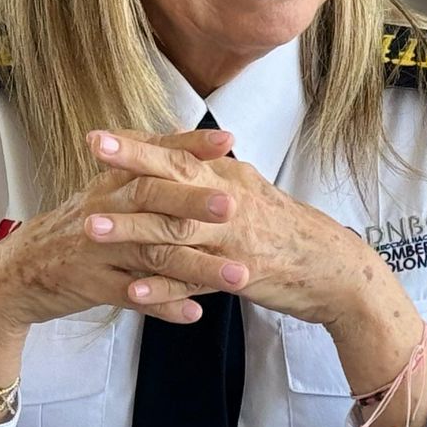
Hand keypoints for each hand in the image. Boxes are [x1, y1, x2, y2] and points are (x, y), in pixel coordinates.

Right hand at [0, 126, 249, 332]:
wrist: (16, 273)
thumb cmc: (73, 229)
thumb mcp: (103, 193)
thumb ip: (141, 167)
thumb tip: (186, 136)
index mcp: (112, 182)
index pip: (153, 156)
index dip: (188, 147)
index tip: (228, 141)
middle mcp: (105, 210)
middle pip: (150, 199)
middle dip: (193, 201)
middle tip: (233, 204)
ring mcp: (97, 249)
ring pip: (152, 255)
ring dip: (197, 267)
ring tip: (238, 276)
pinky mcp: (91, 285)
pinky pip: (133, 297)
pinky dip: (164, 306)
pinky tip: (194, 314)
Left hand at [87, 131, 381, 325]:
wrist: (334, 269)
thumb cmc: (288, 229)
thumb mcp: (251, 191)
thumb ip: (212, 171)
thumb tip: (178, 145)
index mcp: (230, 179)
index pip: (181, 153)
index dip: (141, 144)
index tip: (100, 135)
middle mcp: (230, 203)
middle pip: (177, 177)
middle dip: (132, 163)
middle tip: (93, 150)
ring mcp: (233, 241)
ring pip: (176, 231)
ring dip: (132, 229)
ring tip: (91, 228)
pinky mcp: (239, 277)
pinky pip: (194, 283)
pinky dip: (163, 289)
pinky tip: (133, 292)